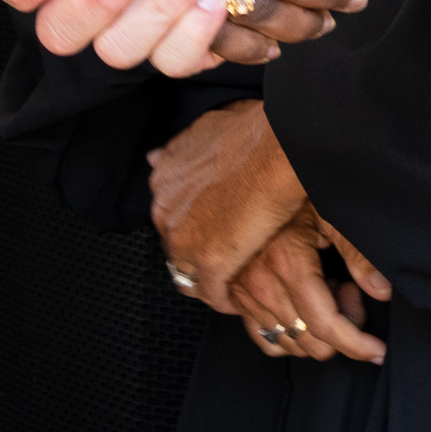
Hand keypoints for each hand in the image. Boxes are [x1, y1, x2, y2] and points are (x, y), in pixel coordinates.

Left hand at [147, 102, 305, 309]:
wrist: (277, 149)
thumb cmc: (252, 135)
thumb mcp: (202, 131)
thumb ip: (177, 151)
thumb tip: (154, 156)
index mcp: (163, 181)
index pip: (169, 219)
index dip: (191, 230)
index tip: (211, 234)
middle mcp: (165, 211)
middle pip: (175, 249)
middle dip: (197, 258)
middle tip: (224, 264)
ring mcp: (184, 238)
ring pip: (188, 275)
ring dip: (209, 282)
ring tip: (232, 287)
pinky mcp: (209, 261)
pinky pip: (211, 293)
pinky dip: (225, 299)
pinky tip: (239, 300)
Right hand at [227, 207, 386, 364]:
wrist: (256, 183)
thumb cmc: (296, 195)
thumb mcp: (332, 213)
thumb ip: (359, 253)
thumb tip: (382, 290)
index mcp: (285, 261)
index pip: (324, 324)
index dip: (357, 344)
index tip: (378, 349)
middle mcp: (258, 281)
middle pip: (309, 340)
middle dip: (341, 331)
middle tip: (349, 292)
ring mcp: (243, 291)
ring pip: (289, 343)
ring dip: (316, 330)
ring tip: (327, 292)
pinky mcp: (236, 296)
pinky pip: (265, 338)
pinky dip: (290, 337)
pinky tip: (305, 311)